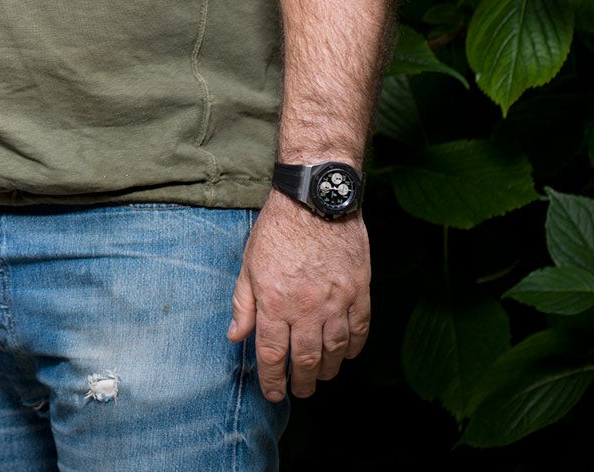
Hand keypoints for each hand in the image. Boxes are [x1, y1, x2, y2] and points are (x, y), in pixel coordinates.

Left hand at [228, 189, 371, 400]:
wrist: (314, 200)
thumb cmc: (277, 230)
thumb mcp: (248, 264)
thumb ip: (243, 303)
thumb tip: (235, 335)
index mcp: (275, 302)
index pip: (272, 353)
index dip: (272, 378)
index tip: (272, 393)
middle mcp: (307, 309)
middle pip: (305, 359)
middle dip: (301, 382)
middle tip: (299, 392)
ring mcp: (337, 302)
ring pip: (335, 350)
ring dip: (327, 370)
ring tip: (321, 378)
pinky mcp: (359, 292)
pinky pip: (360, 329)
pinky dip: (354, 347)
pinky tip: (347, 355)